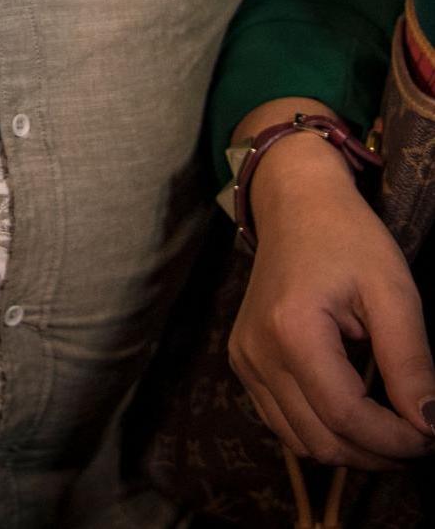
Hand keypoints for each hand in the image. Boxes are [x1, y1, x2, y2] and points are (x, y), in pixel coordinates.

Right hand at [229, 122, 434, 467]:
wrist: (294, 206)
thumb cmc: (349, 240)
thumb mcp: (394, 293)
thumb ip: (411, 362)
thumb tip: (431, 425)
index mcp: (292, 331)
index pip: (347, 416)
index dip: (397, 440)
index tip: (434, 433)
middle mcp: (257, 352)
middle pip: (321, 441)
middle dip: (379, 452)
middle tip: (420, 434)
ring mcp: (244, 359)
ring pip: (301, 442)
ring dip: (352, 449)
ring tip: (392, 429)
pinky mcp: (243, 362)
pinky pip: (283, 422)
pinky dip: (324, 432)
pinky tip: (356, 412)